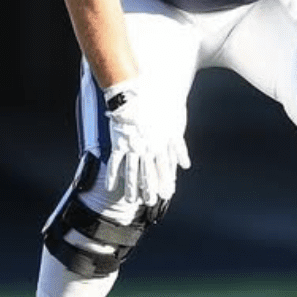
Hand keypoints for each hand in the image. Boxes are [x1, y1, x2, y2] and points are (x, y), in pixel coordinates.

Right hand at [101, 80, 190, 204]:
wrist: (134, 93)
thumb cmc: (156, 106)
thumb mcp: (173, 124)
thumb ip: (178, 147)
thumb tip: (185, 165)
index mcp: (160, 145)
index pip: (164, 169)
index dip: (165, 183)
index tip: (167, 195)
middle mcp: (146, 149)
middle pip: (148, 174)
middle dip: (149, 190)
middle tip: (150, 202)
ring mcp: (131, 147)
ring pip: (131, 172)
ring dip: (132, 188)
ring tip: (132, 201)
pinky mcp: (118, 143)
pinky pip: (115, 162)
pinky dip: (113, 175)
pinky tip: (111, 187)